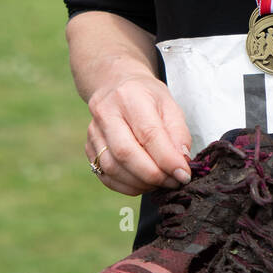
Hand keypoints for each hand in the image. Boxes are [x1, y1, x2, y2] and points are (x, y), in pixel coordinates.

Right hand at [86, 75, 192, 195]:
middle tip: (172, 182)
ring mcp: (93, 131)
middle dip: (153, 175)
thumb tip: (181, 165)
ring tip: (160, 182)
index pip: (148, 134)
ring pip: (112, 168)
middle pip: (125, 153)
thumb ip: (179, 134)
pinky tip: (143, 183)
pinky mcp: (89, 147)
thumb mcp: (170, 105)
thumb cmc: (147, 97)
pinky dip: (126, 186)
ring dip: (140, 183)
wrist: (116, 85)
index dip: (167, 159)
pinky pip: (105, 175)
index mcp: (129, 96)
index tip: (183, 174)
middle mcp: (106, 113)